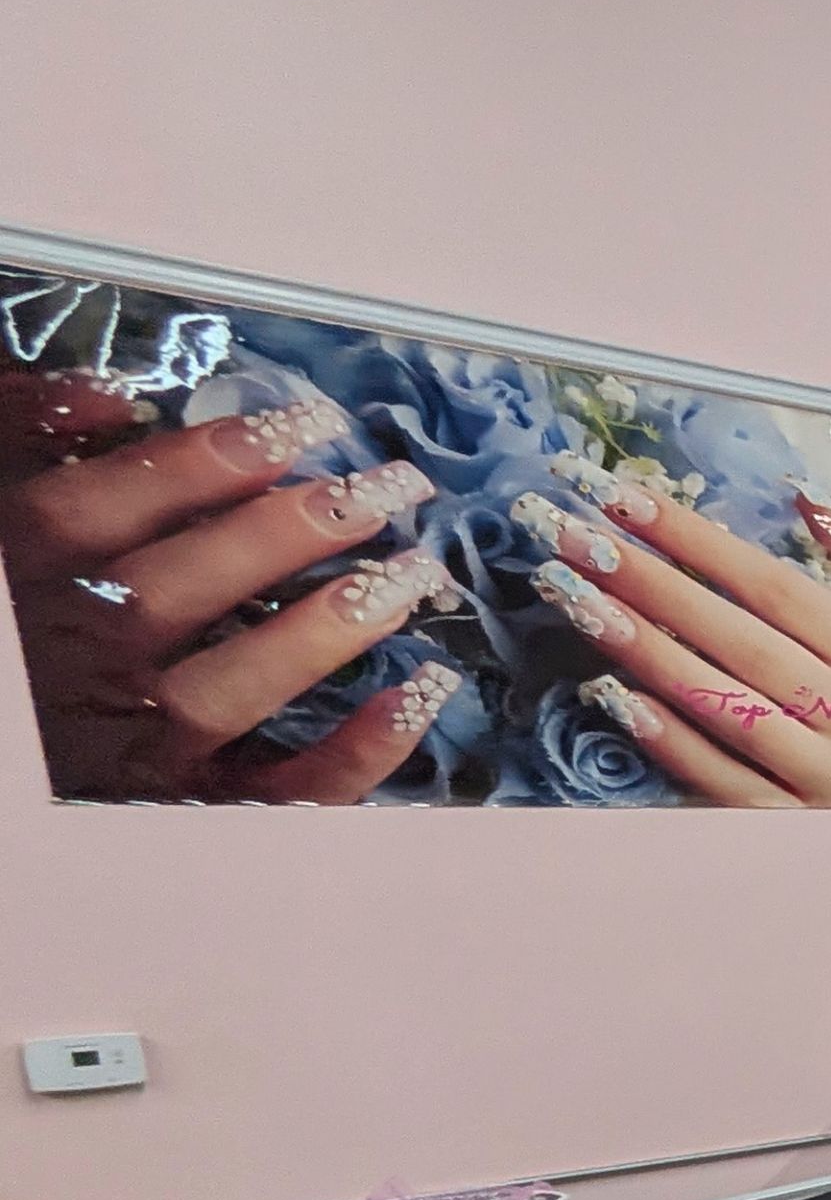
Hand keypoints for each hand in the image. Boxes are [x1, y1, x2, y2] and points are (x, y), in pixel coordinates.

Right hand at [0, 371, 458, 801]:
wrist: (23, 748)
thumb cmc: (23, 606)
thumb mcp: (1, 510)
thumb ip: (23, 438)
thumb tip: (108, 396)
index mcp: (20, 580)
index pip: (97, 512)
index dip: (202, 463)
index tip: (301, 426)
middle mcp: (72, 663)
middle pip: (179, 590)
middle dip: (291, 533)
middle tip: (388, 488)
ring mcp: (128, 743)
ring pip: (230, 689)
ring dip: (326, 630)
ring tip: (414, 571)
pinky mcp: (184, 803)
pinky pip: (277, 793)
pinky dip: (356, 752)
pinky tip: (419, 693)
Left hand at [517, 464, 830, 808]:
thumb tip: (804, 492)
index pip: (774, 588)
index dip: (698, 542)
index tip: (624, 499)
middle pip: (738, 640)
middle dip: (650, 584)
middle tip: (573, 539)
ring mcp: (824, 774)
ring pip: (724, 706)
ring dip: (645, 652)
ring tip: (576, 600)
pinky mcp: (795, 823)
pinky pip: (726, 782)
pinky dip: (671, 741)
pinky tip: (613, 696)